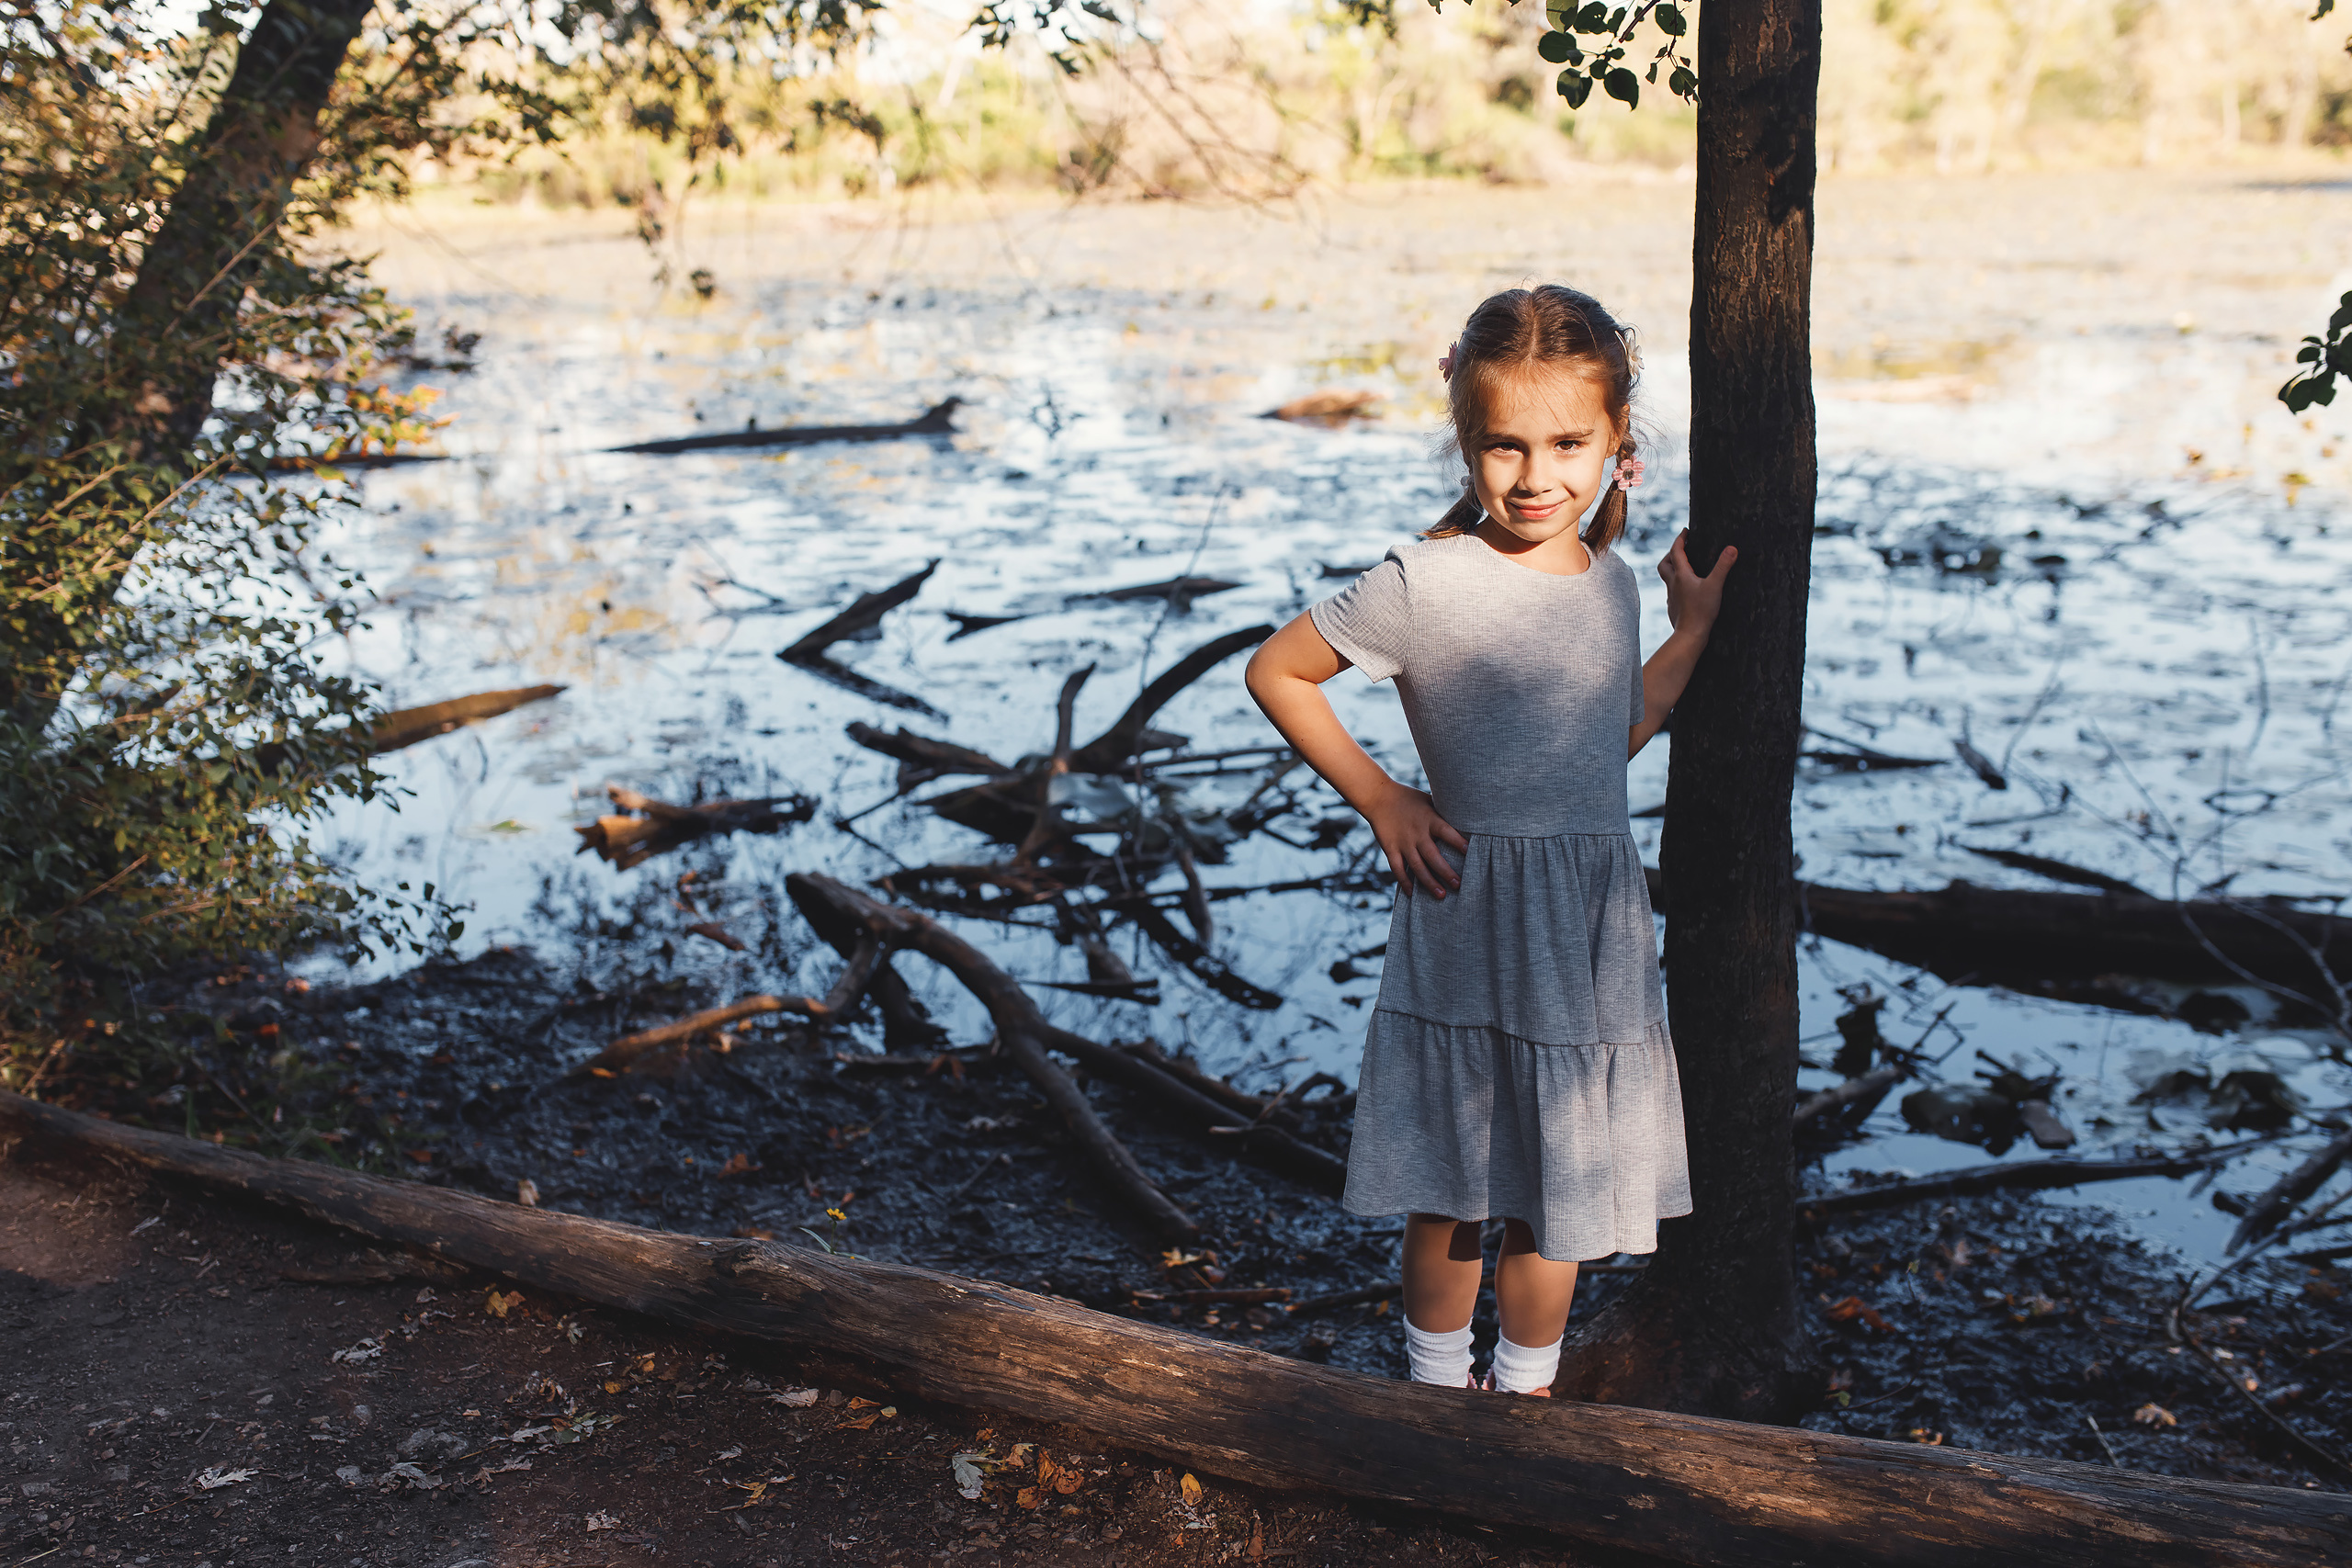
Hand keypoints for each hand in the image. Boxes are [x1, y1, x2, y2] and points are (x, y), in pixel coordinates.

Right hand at [1364, 784, 1467, 899]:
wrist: (1379, 797)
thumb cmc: (1408, 798)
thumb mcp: (1428, 801)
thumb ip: (1442, 813)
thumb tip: (1464, 819)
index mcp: (1429, 819)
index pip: (1446, 832)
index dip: (1458, 842)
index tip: (1470, 852)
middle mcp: (1417, 833)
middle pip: (1433, 856)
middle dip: (1446, 872)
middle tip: (1458, 885)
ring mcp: (1403, 843)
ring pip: (1417, 866)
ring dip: (1429, 882)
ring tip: (1441, 895)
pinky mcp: (1390, 848)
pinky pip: (1397, 868)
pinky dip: (1404, 881)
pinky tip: (1412, 893)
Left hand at [1658, 529, 1737, 640]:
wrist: (1689, 634)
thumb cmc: (1702, 610)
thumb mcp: (1715, 586)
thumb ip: (1723, 566)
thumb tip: (1732, 548)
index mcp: (1681, 575)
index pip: (1676, 551)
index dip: (1681, 539)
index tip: (1686, 531)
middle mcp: (1673, 584)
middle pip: (1665, 564)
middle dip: (1671, 553)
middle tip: (1682, 549)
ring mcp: (1671, 596)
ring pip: (1667, 578)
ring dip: (1673, 569)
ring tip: (1685, 567)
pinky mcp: (1673, 606)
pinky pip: (1672, 591)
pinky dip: (1677, 585)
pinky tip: (1686, 590)